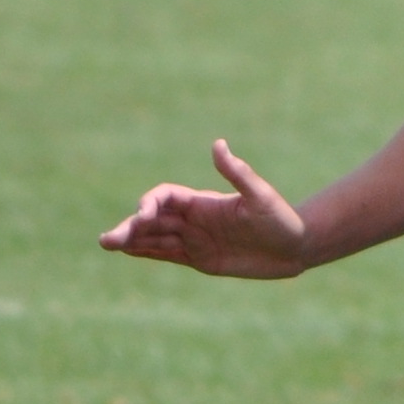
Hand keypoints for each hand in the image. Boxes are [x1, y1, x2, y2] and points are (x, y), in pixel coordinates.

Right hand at [98, 140, 308, 276]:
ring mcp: (196, 239)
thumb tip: (218, 144)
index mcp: (203, 202)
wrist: (296, 248)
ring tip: (107, 244)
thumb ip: (237, 173)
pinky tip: (128, 252)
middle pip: (153, 220)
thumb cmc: (281, 219)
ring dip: (132, 240)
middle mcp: (195, 218)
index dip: (150, 205)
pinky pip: (167, 254)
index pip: (165, 197)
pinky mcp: (201, 259)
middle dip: (130, 227)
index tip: (142, 218)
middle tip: (106, 240)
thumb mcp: (260, 196)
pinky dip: (147, 252)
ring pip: (155, 238)